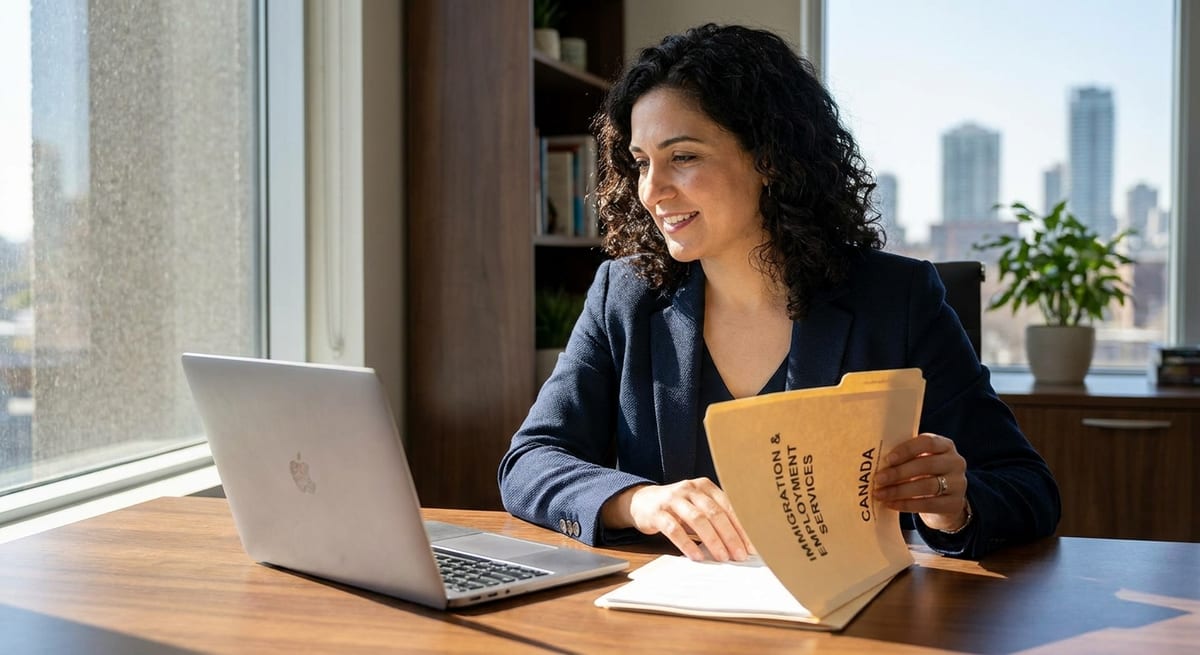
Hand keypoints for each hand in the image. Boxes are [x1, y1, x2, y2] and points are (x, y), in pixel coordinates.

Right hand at [601, 478, 753, 561]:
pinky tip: (696, 556)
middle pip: (714, 513)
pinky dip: (687, 544)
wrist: (642, 501)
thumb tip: (740, 544)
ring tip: (722, 557)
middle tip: (740, 555)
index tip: (751, 546)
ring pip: (697, 519)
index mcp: (705, 486)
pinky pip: (674, 529)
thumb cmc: (677, 508)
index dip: (741, 527)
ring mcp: (672, 499)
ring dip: (712, 540)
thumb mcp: (698, 506)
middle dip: (730, 536)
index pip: (728, 506)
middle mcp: (690, 489)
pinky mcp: (657, 512)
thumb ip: (715, 518)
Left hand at [873, 432, 969, 531]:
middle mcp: (955, 462)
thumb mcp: (920, 461)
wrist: (945, 502)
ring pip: (927, 486)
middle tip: (878, 479)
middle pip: (926, 465)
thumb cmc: (925, 475)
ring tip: (880, 494)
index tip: (887, 459)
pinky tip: (890, 504)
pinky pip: (928, 504)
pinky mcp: (954, 504)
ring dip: (899, 490)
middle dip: (898, 472)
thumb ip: (906, 458)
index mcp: (945, 446)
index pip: (927, 442)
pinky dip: (906, 505)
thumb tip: (877, 462)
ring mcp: (958, 484)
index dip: (907, 450)